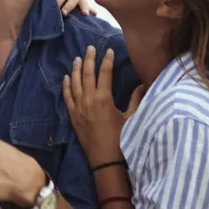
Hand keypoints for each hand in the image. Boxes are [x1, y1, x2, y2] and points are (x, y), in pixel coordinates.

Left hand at [63, 46, 144, 166]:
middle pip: (87, 74)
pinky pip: (67, 97)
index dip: (107, 60)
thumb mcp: (131, 118)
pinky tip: (66, 78)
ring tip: (77, 58)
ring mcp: (79, 108)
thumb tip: (141, 85)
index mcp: (104, 98)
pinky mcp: (73, 116)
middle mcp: (89, 100)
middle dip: (89, 59)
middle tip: (90, 48)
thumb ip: (135, 100)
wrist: (105, 160)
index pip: (105, 73)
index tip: (109, 51)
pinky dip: (66, 86)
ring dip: (76, 69)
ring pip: (75, 83)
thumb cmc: (121, 139)